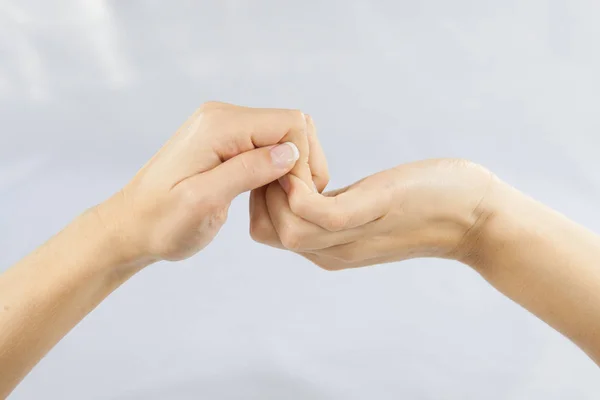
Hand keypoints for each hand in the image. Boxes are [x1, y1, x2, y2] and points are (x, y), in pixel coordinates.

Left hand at [97, 102, 325, 262]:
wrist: (131, 226)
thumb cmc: (161, 222)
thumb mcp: (203, 202)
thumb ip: (246, 172)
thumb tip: (290, 152)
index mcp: (219, 125)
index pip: (290, 124)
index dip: (301, 160)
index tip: (293, 197)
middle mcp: (223, 116)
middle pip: (290, 126)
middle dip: (300, 164)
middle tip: (290, 202)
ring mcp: (224, 127)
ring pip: (283, 138)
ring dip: (290, 170)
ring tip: (278, 202)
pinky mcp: (225, 142)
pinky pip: (267, 147)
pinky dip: (276, 171)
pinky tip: (267, 194)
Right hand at [251, 159, 493, 269]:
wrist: (476, 217)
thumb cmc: (425, 206)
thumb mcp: (365, 211)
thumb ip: (334, 207)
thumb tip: (309, 187)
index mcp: (329, 249)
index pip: (268, 235)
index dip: (259, 202)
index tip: (271, 170)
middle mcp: (333, 251)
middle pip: (267, 234)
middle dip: (259, 195)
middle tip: (277, 162)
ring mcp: (350, 237)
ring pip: (285, 228)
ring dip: (276, 189)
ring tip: (291, 160)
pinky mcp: (369, 213)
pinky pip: (315, 212)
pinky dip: (299, 189)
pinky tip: (307, 167)